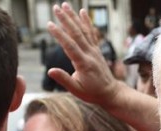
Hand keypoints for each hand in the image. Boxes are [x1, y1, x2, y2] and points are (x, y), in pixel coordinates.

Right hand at [47, 2, 160, 130]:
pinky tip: (82, 12)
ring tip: (65, 5)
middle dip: (65, 19)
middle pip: (76, 33)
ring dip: (74, 17)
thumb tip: (50, 71)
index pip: (69, 45)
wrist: (111, 92)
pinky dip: (86, 22)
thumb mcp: (76, 90)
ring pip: (83, 30)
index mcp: (83, 63)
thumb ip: (64, 79)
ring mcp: (94, 50)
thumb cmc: (92, 93)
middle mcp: (90, 54)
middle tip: (56, 7)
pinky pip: (91, 33)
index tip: (50, 24)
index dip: (59, 34)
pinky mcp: (96, 50)